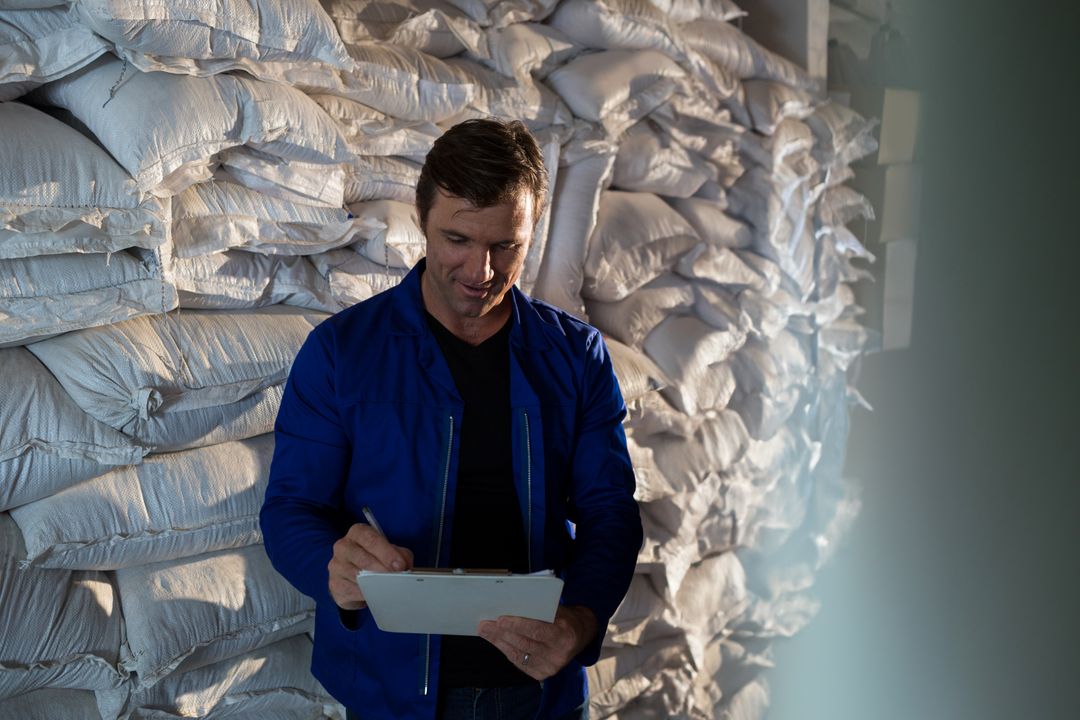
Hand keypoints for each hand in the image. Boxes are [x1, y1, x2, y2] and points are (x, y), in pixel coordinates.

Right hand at [328, 523, 413, 610]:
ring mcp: (336, 566)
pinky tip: (376, 594)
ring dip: (375, 583)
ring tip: (389, 587)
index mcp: (357, 533)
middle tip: (397, 578)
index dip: (386, 552)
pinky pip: (353, 591)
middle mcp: (343, 547)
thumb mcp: (389, 551)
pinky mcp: (335, 585)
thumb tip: (405, 566)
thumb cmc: (374, 558)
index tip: (400, 565)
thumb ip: (399, 554)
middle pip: (363, 558)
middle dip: (382, 569)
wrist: (353, 577)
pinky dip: (367, 594)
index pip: (370, 538)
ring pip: (357, 576)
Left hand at [477, 605, 597, 680]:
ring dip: (499, 642)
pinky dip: (506, 651)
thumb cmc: (564, 618)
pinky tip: (497, 642)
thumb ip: (538, 609)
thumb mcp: (557, 609)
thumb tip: (510, 605)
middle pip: (524, 643)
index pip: (537, 630)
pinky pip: (520, 663)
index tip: (500, 619)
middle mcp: (559, 654)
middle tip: (485, 624)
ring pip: (519, 654)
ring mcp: (551, 667)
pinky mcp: (543, 674)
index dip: (517, 625)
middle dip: (501, 633)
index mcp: (564, 634)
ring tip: (486, 632)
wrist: (580, 635)